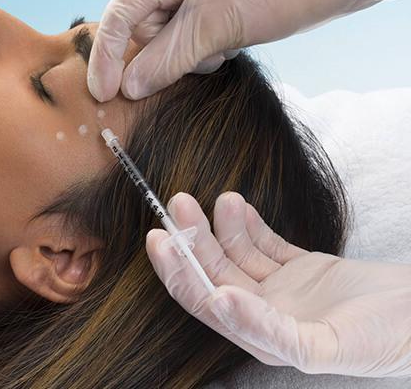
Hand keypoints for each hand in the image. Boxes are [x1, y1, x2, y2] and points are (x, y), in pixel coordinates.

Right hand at [88, 0, 407, 101]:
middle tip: (201, 56)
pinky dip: (203, 52)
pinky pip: (186, 41)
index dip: (108, 58)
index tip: (104, 93)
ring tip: (224, 45)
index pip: (120, 15)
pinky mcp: (205, 6)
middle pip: (143, 31)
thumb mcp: (212, 30)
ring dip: (190, 56)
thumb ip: (164, 61)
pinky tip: (229, 43)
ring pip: (166, 42)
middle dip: (166, 54)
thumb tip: (128, 89)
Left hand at [146, 191, 410, 376]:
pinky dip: (248, 224)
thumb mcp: (324, 346)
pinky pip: (265, 242)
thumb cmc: (385, 340)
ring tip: (215, 198)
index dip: (177, 272)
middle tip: (177, 205)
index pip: (204, 302)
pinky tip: (235, 205)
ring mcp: (283, 288)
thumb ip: (267, 330)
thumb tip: (218, 303)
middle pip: (214, 273)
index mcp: (262, 337)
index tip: (160, 239)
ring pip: (236, 254)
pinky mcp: (302, 267)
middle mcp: (265, 312)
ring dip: (220, 226)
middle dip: (193, 240)